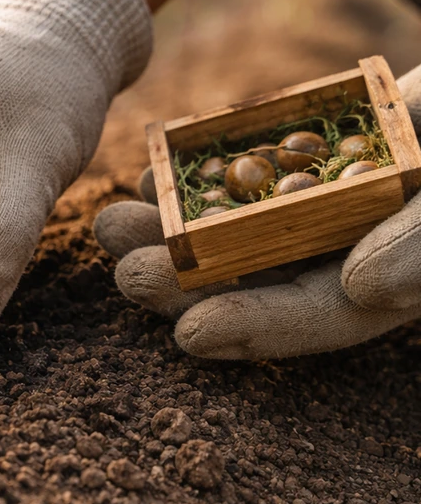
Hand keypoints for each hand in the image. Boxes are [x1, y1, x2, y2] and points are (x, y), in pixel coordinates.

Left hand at [94, 64, 420, 359]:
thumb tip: (363, 289)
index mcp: (391, 279)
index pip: (318, 316)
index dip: (256, 329)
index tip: (190, 335)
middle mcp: (346, 252)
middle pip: (257, 281)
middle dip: (187, 284)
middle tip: (125, 276)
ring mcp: (315, 210)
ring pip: (231, 234)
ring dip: (169, 234)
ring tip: (112, 225)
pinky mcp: (293, 168)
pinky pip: (236, 179)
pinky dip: (193, 180)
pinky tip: (147, 179)